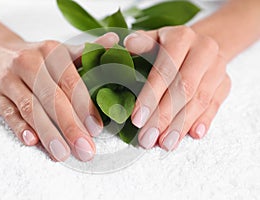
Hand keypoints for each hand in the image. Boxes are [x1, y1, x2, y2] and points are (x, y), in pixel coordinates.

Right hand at [0, 32, 118, 160]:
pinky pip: (8, 114)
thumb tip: (114, 42)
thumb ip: (87, 51)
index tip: (96, 129)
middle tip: (85, 150)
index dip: (84, 106)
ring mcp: (9, 79)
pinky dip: (20, 128)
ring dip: (48, 133)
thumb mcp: (60, 51)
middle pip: (52, 98)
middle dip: (70, 127)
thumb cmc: (36, 57)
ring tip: (63, 154)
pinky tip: (33, 142)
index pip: (71, 82)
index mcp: (51, 51)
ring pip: (30, 109)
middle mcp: (29, 63)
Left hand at [124, 26, 230, 150]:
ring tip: (165, 143)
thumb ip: (140, 44)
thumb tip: (127, 45)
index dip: (151, 96)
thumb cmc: (167, 47)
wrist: (198, 46)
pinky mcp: (225, 83)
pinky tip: (192, 135)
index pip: (165, 70)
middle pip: (184, 88)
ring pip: (200, 100)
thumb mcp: (151, 40)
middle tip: (148, 138)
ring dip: (181, 125)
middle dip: (164, 117)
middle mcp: (204, 50)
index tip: (137, 119)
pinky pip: (216, 105)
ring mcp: (217, 67)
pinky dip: (203, 121)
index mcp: (182, 37)